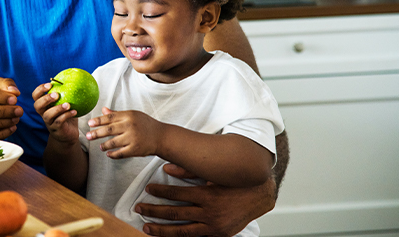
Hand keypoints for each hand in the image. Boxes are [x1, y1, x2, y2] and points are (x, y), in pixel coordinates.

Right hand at [32, 83, 78, 143]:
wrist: (68, 134)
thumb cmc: (67, 116)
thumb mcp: (66, 103)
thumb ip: (67, 93)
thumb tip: (76, 76)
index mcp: (44, 105)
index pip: (36, 96)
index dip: (40, 89)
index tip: (50, 84)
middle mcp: (44, 113)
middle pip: (37, 106)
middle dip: (45, 99)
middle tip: (56, 94)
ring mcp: (49, 122)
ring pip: (47, 115)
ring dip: (57, 109)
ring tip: (68, 104)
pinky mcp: (56, 129)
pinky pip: (59, 122)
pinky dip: (66, 116)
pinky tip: (75, 112)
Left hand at [86, 107, 161, 158]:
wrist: (161, 136)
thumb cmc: (146, 124)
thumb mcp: (133, 115)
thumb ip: (117, 114)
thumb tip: (103, 110)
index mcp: (129, 116)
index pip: (110, 117)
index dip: (98, 120)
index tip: (89, 123)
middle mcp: (130, 126)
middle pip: (109, 130)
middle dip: (96, 133)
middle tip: (87, 136)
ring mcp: (133, 138)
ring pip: (113, 142)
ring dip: (104, 145)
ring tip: (100, 146)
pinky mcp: (135, 149)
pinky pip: (120, 153)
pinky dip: (113, 154)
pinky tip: (108, 154)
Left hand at [135, 164, 275, 236]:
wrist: (260, 195)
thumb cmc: (235, 181)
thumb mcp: (214, 173)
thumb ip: (190, 171)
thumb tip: (167, 168)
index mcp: (208, 195)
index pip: (177, 195)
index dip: (160, 192)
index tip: (147, 189)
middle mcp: (210, 212)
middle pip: (175, 214)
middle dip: (154, 211)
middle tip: (138, 208)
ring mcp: (214, 226)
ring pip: (182, 231)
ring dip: (162, 230)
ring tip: (146, 227)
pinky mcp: (218, 234)